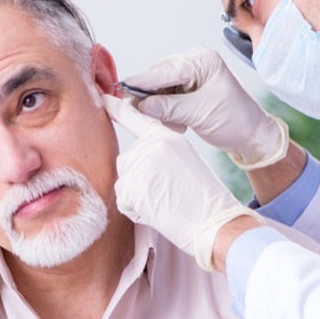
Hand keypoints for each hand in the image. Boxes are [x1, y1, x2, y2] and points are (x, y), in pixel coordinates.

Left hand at [105, 95, 265, 271]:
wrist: (215, 220)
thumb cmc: (203, 199)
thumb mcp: (184, 162)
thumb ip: (158, 155)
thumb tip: (133, 163)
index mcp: (167, 137)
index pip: (138, 120)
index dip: (119, 110)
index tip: (104, 99)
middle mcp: (151, 145)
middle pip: (126, 161)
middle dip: (138, 180)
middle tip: (167, 193)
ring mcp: (140, 164)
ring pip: (124, 182)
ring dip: (137, 197)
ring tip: (165, 202)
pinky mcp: (132, 186)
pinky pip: (123, 201)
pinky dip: (136, 211)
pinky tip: (159, 212)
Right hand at [120, 48, 287, 169]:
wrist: (252, 136)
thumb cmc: (236, 120)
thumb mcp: (200, 114)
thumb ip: (169, 108)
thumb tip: (142, 105)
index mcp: (203, 61)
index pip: (166, 71)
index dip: (143, 82)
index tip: (122, 88)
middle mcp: (196, 64)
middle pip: (159, 77)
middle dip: (151, 98)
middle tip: (146, 116)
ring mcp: (192, 77)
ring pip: (160, 90)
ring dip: (159, 108)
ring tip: (173, 124)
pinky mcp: (188, 90)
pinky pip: (166, 98)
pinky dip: (166, 112)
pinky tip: (177, 123)